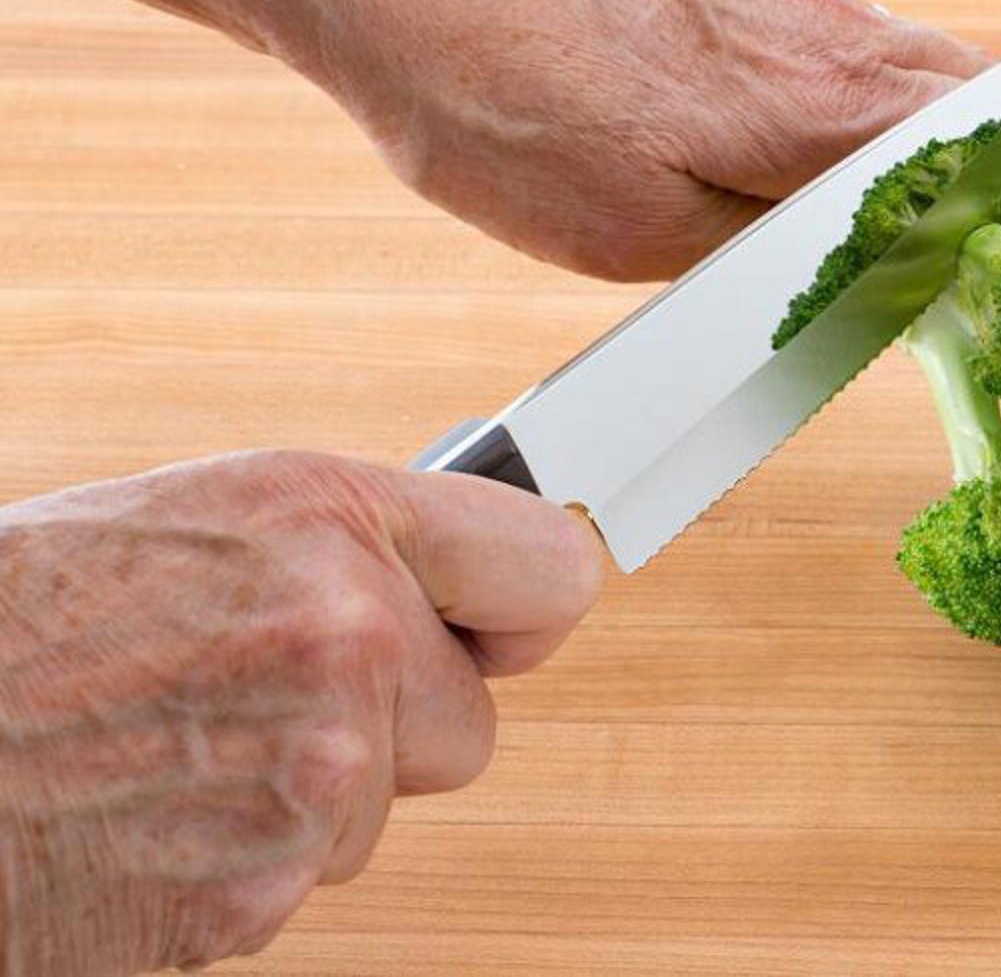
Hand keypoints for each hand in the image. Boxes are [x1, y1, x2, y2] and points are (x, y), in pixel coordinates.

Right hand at [0, 451, 603, 973]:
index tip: (499, 631)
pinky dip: (243, 865)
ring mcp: (315, 764)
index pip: (548, 567)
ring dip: (305, 797)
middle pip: (471, 719)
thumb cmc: (22, 624)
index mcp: (325, 514)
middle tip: (254, 702)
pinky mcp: (266, 886)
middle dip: (391, 725)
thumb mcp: (197, 521)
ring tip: (173, 751)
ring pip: (382, 805)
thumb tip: (456, 585)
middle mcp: (342, 627)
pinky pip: (310, 877)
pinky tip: (154, 816)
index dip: (520, 611)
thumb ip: (341, 548)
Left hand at [297, 0, 990, 280]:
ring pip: (900, 68)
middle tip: (969, 255)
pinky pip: (833, 51)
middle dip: (990, 174)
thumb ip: (782, 252)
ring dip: (919, 144)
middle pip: (967, 93)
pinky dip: (851, 112)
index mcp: (825, 102)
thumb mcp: (647, 235)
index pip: (995, 138)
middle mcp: (821, 31)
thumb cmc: (504, 108)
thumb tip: (882, 267)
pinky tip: (799, 166)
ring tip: (890, 224)